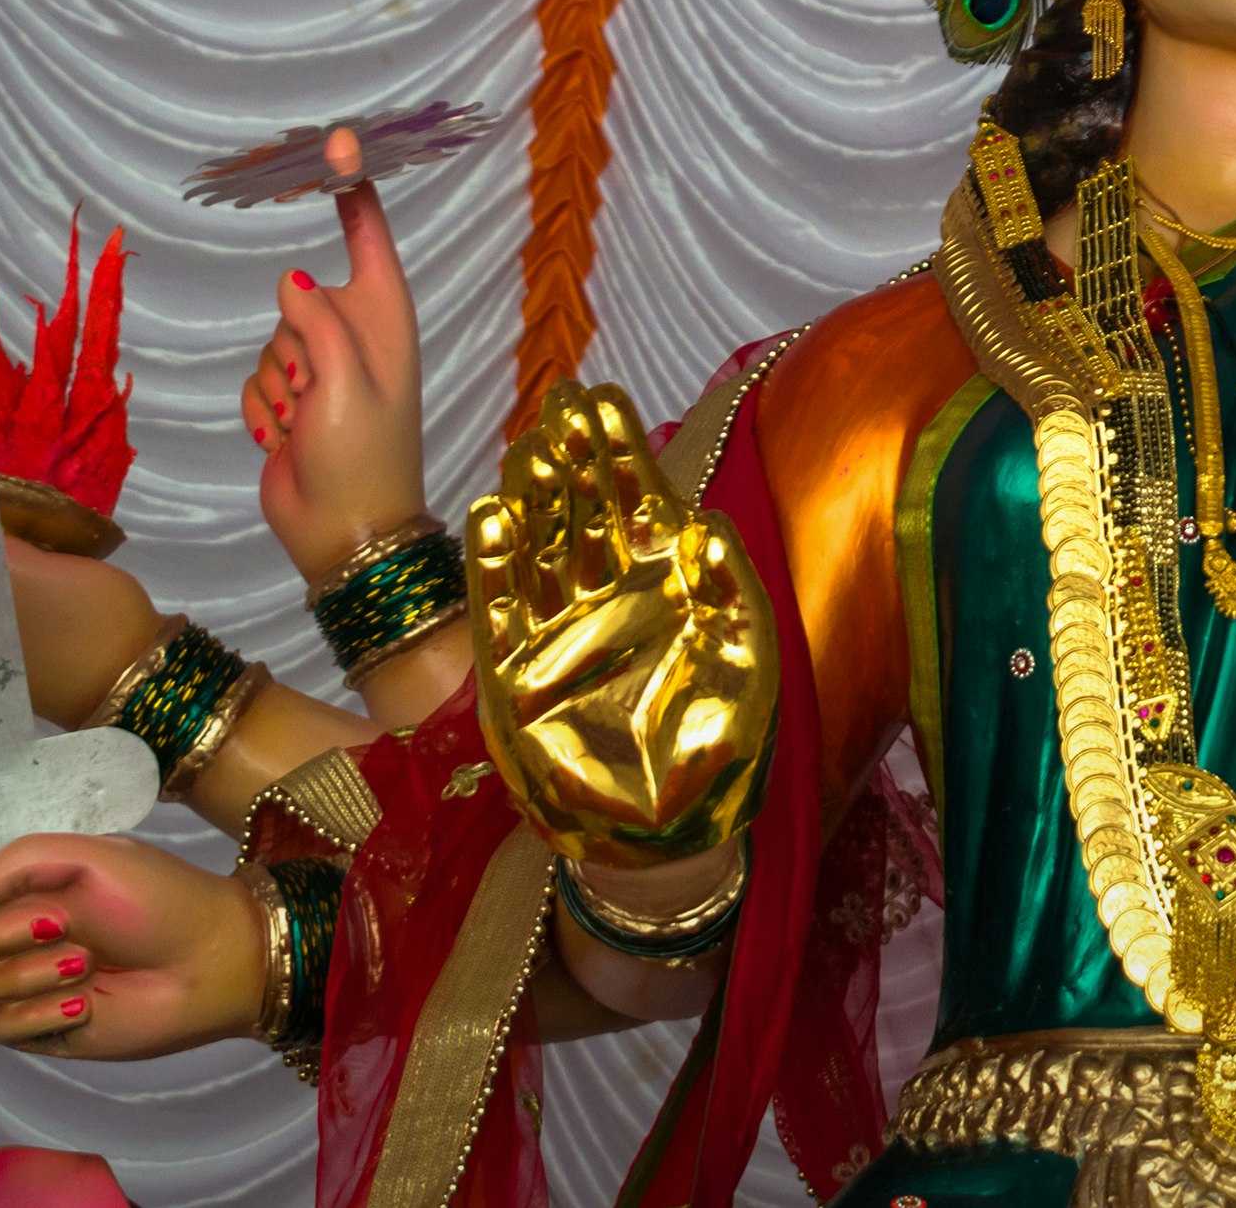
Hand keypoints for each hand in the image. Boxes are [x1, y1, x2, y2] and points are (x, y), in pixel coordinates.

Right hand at [0, 834, 262, 1059]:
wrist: (209, 958)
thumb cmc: (158, 898)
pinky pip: (3, 1027)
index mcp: (25, 885)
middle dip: (8, 929)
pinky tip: (83, 1001)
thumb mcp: (89, 858)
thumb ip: (12, 864)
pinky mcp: (43, 1027)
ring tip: (89, 961)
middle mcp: (18, 933)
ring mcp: (29, 982)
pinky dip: (40, 1011)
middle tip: (65, 922)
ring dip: (35, 971)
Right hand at [239, 131, 426, 582]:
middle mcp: (356, 332)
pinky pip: (254, 378)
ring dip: (278, 385)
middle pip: (300, 292)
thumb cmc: (364, 452)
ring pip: (270, 339)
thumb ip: (317, 319)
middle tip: (317, 393)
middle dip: (295, 341)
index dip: (352, 189)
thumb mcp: (346, 378)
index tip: (336, 140)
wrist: (343, 530)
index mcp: (387, 317)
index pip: (368, 236)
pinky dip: (261, 409)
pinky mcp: (289, 397)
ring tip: (306, 423)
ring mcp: (321, 366)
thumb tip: (294, 281)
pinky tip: (285, 439)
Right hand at [472, 382, 777, 867]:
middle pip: (584, 509)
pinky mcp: (517, 676)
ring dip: (535, 496)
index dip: (621, 450)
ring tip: (530, 447)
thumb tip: (708, 521)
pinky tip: (492, 515)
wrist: (669, 835)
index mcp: (667, 585)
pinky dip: (495, 564)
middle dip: (574, 455)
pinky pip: (501, 609)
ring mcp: (559, 632)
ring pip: (541, 546)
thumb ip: (730, 595)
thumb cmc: (718, 747)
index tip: (603, 399)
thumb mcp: (743, 665)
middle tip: (561, 401)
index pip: (638, 500)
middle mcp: (608, 596)